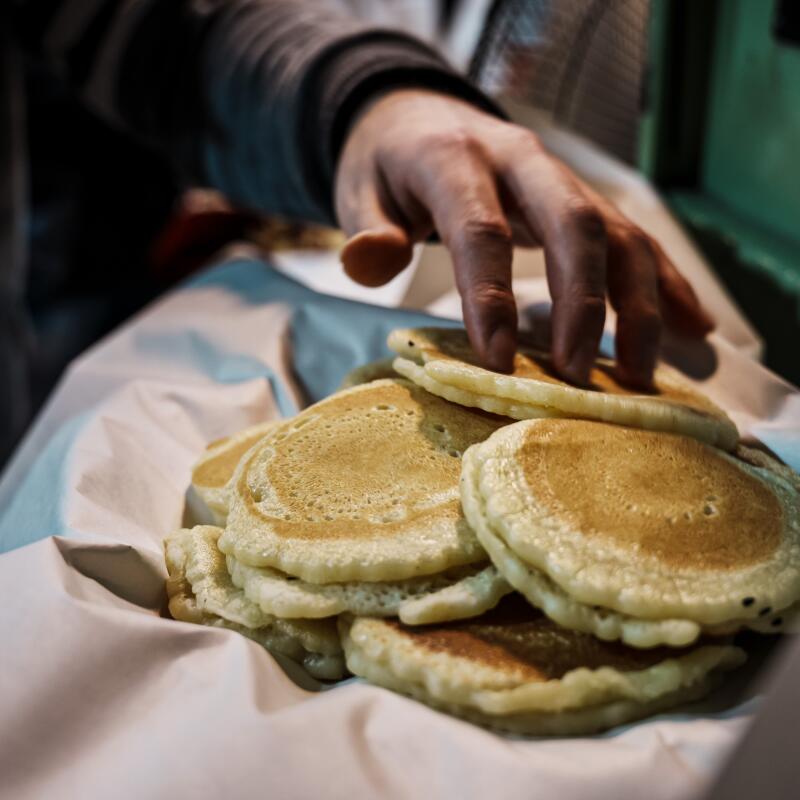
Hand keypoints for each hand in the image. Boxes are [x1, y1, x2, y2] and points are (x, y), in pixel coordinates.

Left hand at [335, 90, 712, 386]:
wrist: (421, 119)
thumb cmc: (389, 169)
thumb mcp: (359, 190)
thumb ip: (367, 228)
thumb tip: (367, 262)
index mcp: (455, 159)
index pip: (480, 229)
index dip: (492, 297)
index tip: (499, 362)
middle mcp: (521, 162)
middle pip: (573, 225)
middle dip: (583, 304)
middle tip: (577, 376)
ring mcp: (560, 179)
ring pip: (618, 234)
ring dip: (638, 304)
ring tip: (639, 374)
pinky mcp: (583, 200)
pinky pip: (636, 240)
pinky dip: (665, 284)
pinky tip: (691, 328)